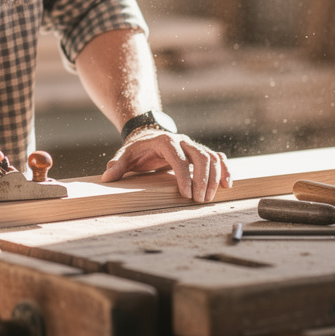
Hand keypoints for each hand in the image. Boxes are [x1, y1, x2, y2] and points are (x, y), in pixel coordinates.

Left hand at [99, 130, 231, 202]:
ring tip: (209, 198)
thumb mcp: (126, 154)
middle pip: (200, 157)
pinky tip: (227, 185)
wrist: (148, 134)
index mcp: (166, 141)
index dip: (185, 176)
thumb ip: (118, 164)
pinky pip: (217, 158)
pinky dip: (225, 170)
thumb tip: (107, 176)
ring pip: (212, 157)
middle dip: (202, 179)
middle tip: (199, 201)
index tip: (187, 194)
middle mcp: (183, 140)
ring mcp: (193, 145)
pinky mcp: (200, 151)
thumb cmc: (138, 148)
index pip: (179, 158)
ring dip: (214, 177)